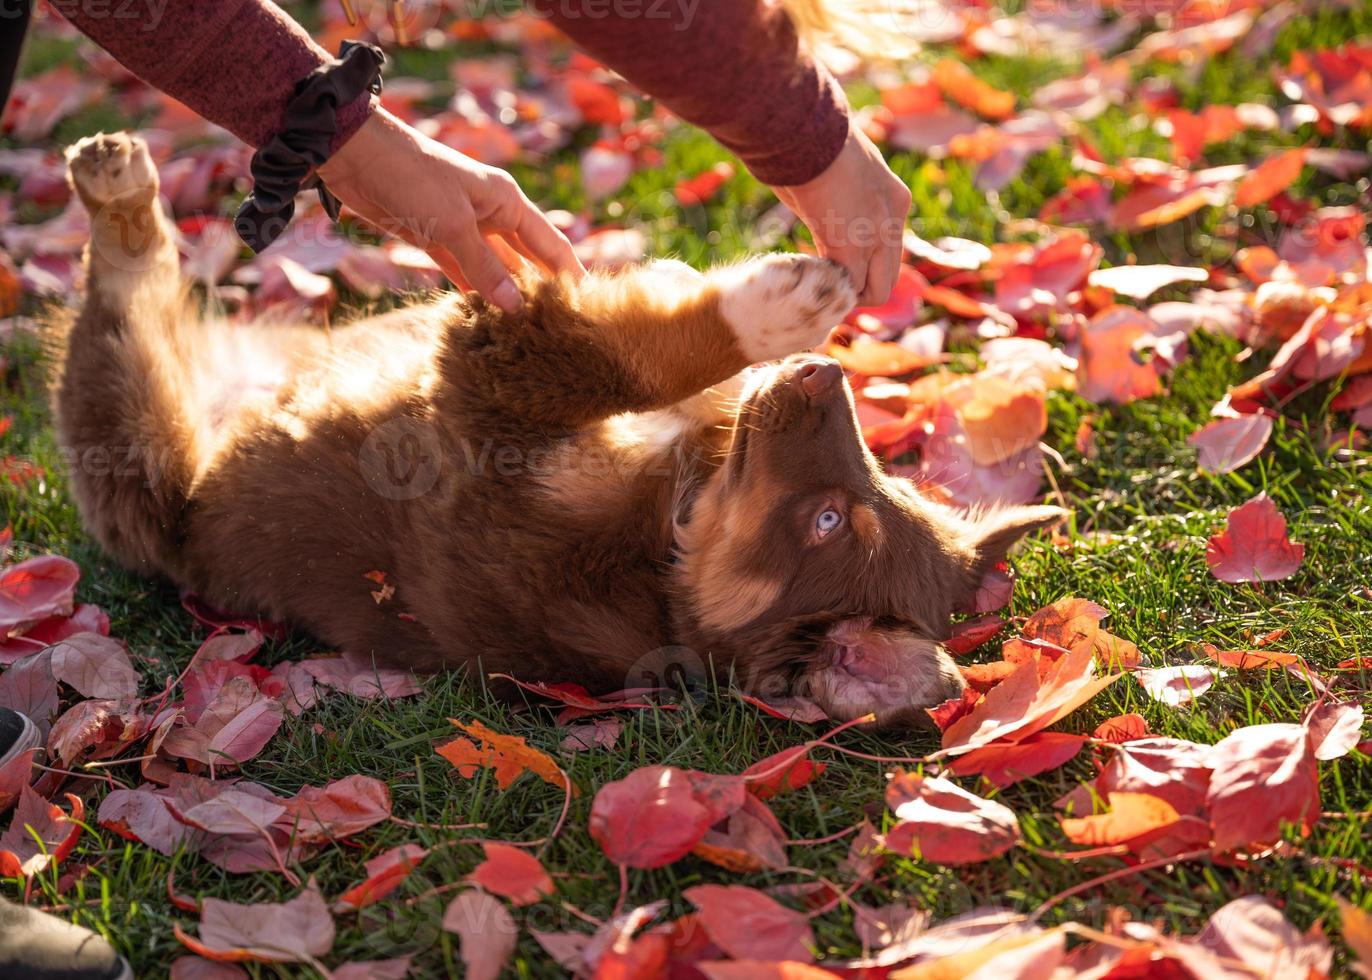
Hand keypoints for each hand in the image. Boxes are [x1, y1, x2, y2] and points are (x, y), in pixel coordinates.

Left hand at [317, 109, 583, 311]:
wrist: (356, 156)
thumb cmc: (412, 178)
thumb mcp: (453, 226)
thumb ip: (484, 268)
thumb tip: (516, 308)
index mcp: (508, 202)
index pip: (552, 245)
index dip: (571, 275)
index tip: (591, 307)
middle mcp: (493, 215)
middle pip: (528, 259)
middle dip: (542, 290)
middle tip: (561, 328)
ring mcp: (465, 228)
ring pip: (496, 269)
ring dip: (507, 296)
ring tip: (526, 332)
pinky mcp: (437, 239)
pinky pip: (465, 272)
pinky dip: (474, 293)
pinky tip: (486, 318)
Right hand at [772, 125, 911, 306]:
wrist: (801, 125)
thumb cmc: (807, 139)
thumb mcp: (839, 172)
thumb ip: (843, 202)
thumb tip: (822, 213)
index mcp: (895, 197)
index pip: (890, 248)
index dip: (863, 262)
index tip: (835, 260)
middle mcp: (895, 216)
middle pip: (889, 276)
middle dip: (860, 285)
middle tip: (827, 279)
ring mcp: (878, 233)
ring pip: (877, 291)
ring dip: (847, 293)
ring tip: (818, 281)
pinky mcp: (851, 244)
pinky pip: (849, 287)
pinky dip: (830, 290)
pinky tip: (809, 276)